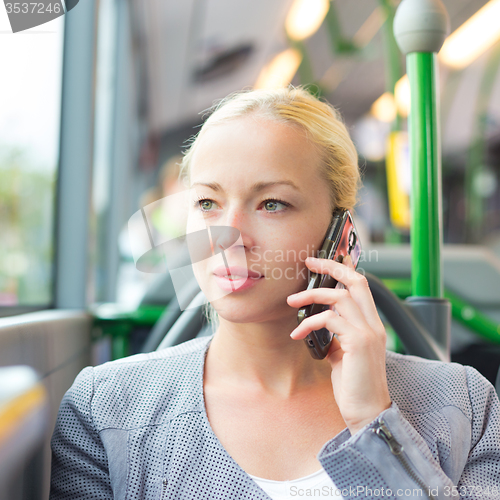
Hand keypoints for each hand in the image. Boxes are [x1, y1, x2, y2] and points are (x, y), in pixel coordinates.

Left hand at [286, 256, 390, 434]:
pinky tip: (296, 334)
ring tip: (291, 302)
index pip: (361, 287)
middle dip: (333, 267)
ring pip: (339, 297)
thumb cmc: (354, 385)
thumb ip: (336, 337)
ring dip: (310, 296)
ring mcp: (368, 332)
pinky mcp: (358, 342)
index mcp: (371, 324)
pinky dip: (309, 323)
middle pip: (356, 281)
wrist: (367, 412)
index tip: (327, 259)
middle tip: (310, 262)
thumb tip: (319, 326)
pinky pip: (329, 320)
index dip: (345, 268)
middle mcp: (374, 324)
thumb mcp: (343, 355)